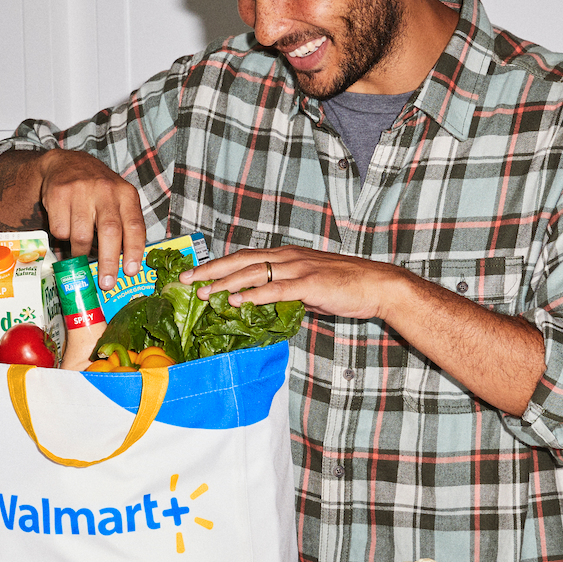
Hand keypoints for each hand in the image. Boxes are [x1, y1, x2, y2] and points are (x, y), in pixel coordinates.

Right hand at [37, 150, 147, 286]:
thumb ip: (125, 225)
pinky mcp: (58, 194)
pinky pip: (60, 230)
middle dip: (108, 262)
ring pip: (81, 235)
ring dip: (81, 252)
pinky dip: (62, 238)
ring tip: (80, 254)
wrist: (66, 163)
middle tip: (106, 283)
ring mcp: (81, 191)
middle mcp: (106, 190)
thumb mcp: (118, 199)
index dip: (134, 250)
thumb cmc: (98, 189)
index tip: (130, 271)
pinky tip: (66, 228)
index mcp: (126, 194)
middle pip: (110, 232)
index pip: (135, 225)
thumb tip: (126, 263)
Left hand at [185, 245, 410, 320]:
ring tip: (202, 293)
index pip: (245, 258)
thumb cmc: (346, 287)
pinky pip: (276, 289)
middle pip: (241, 261)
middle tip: (184, 279)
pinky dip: (254, 295)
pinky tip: (237, 301)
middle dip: (210, 270)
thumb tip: (266, 306)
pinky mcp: (309, 284)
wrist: (377, 285)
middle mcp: (288, 257)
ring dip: (225, 283)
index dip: (218, 264)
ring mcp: (298, 269)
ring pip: (253, 273)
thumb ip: (287, 294)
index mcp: (286, 256)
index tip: (194, 272)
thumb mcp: (309, 289)